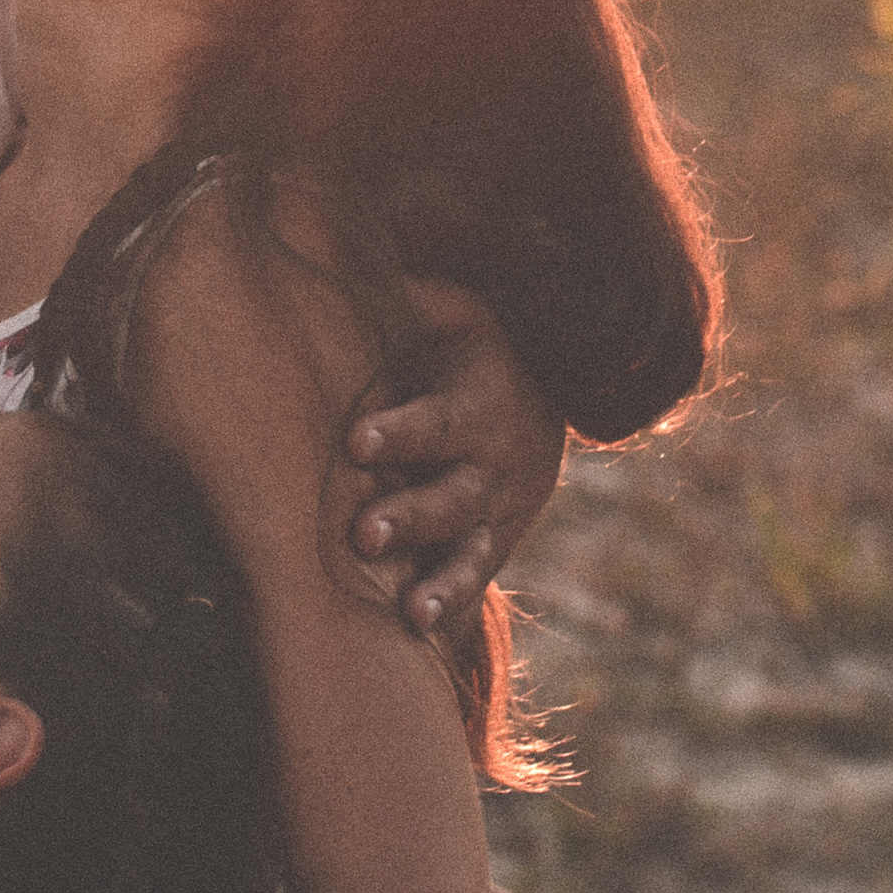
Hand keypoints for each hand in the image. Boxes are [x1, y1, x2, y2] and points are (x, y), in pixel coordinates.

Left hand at [346, 278, 565, 641]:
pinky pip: (476, 578)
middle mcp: (493, 462)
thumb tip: (345, 257)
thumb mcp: (455, 309)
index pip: (438, 419)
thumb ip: (409, 298)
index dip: (400, 430)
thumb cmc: (471, 344)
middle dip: (409, 515)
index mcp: (479, 400)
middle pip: (452, 495)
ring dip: (440, 582)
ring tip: (409, 611)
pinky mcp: (494, 542)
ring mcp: (497, 510)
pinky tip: (421, 635)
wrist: (547, 395)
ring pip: (470, 550)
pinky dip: (452, 607)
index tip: (355, 440)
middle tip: (362, 532)